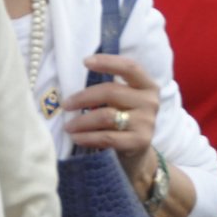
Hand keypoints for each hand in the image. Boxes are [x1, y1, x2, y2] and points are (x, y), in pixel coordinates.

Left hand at [61, 54, 158, 173]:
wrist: (137, 154)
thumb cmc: (124, 121)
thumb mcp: (123, 101)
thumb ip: (111, 88)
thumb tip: (79, 80)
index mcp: (147, 85)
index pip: (130, 67)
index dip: (108, 62)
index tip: (85, 62)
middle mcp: (150, 101)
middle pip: (111, 92)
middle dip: (83, 98)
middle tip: (66, 105)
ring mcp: (147, 122)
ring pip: (106, 116)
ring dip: (82, 121)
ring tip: (68, 126)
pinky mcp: (140, 141)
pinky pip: (107, 137)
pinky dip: (87, 137)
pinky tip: (76, 138)